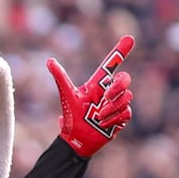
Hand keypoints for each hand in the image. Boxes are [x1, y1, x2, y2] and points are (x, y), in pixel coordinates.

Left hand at [47, 35, 134, 157]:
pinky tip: (103, 124)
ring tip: (97, 117)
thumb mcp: (67, 95)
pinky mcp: (122, 117)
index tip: (129, 38)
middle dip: (117, 87)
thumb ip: (61, 77)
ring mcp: (117, 104)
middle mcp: (109, 91)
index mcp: (97, 84)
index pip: (111, 65)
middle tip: (105, 97)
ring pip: (126, 97)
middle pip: (125, 79)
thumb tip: (49, 60)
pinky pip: (126, 112)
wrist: (78, 139)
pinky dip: (114, 118)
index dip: (120, 51)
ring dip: (111, 108)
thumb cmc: (72, 116)